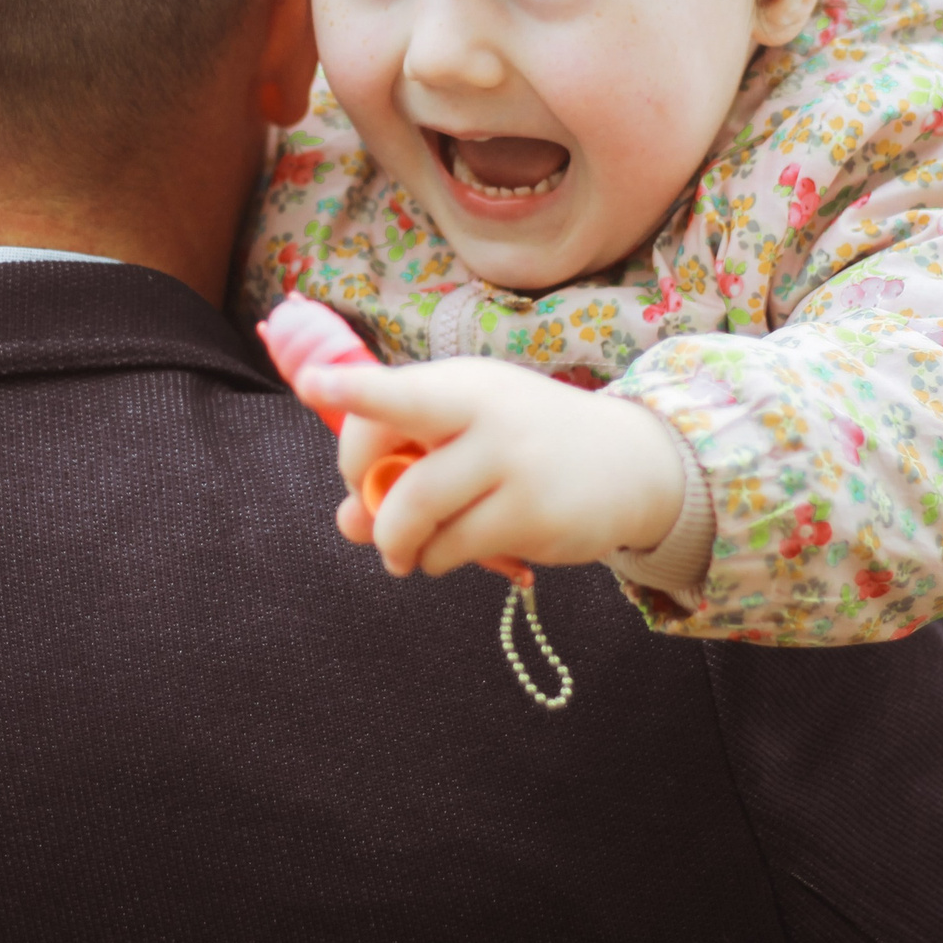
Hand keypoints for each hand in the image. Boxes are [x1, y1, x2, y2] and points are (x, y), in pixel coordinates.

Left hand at [292, 357, 687, 578]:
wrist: (632, 464)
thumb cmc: (528, 445)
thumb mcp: (469, 437)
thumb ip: (404, 468)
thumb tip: (347, 521)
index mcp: (464, 382)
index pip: (398, 385)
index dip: (352, 389)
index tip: (311, 382)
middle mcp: (486, 413)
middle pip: (393, 452)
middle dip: (360, 488)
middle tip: (364, 513)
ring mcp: (511, 463)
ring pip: (413, 513)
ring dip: (395, 542)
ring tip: (404, 553)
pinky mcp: (530, 514)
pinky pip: (450, 549)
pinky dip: (436, 560)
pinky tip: (451, 555)